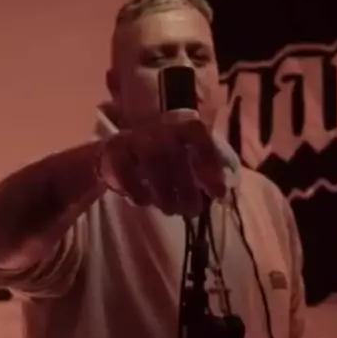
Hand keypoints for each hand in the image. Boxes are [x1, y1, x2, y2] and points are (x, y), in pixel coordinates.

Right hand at [97, 111, 227, 216]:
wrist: (117, 154)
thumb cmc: (163, 160)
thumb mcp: (188, 161)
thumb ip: (206, 171)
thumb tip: (223, 191)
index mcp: (181, 126)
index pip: (198, 133)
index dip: (210, 161)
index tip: (218, 192)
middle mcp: (158, 128)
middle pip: (174, 154)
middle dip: (186, 189)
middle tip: (193, 210)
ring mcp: (134, 138)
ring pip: (152, 160)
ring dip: (165, 193)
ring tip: (171, 210)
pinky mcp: (113, 152)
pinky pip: (126, 172)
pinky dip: (138, 192)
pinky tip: (146, 202)